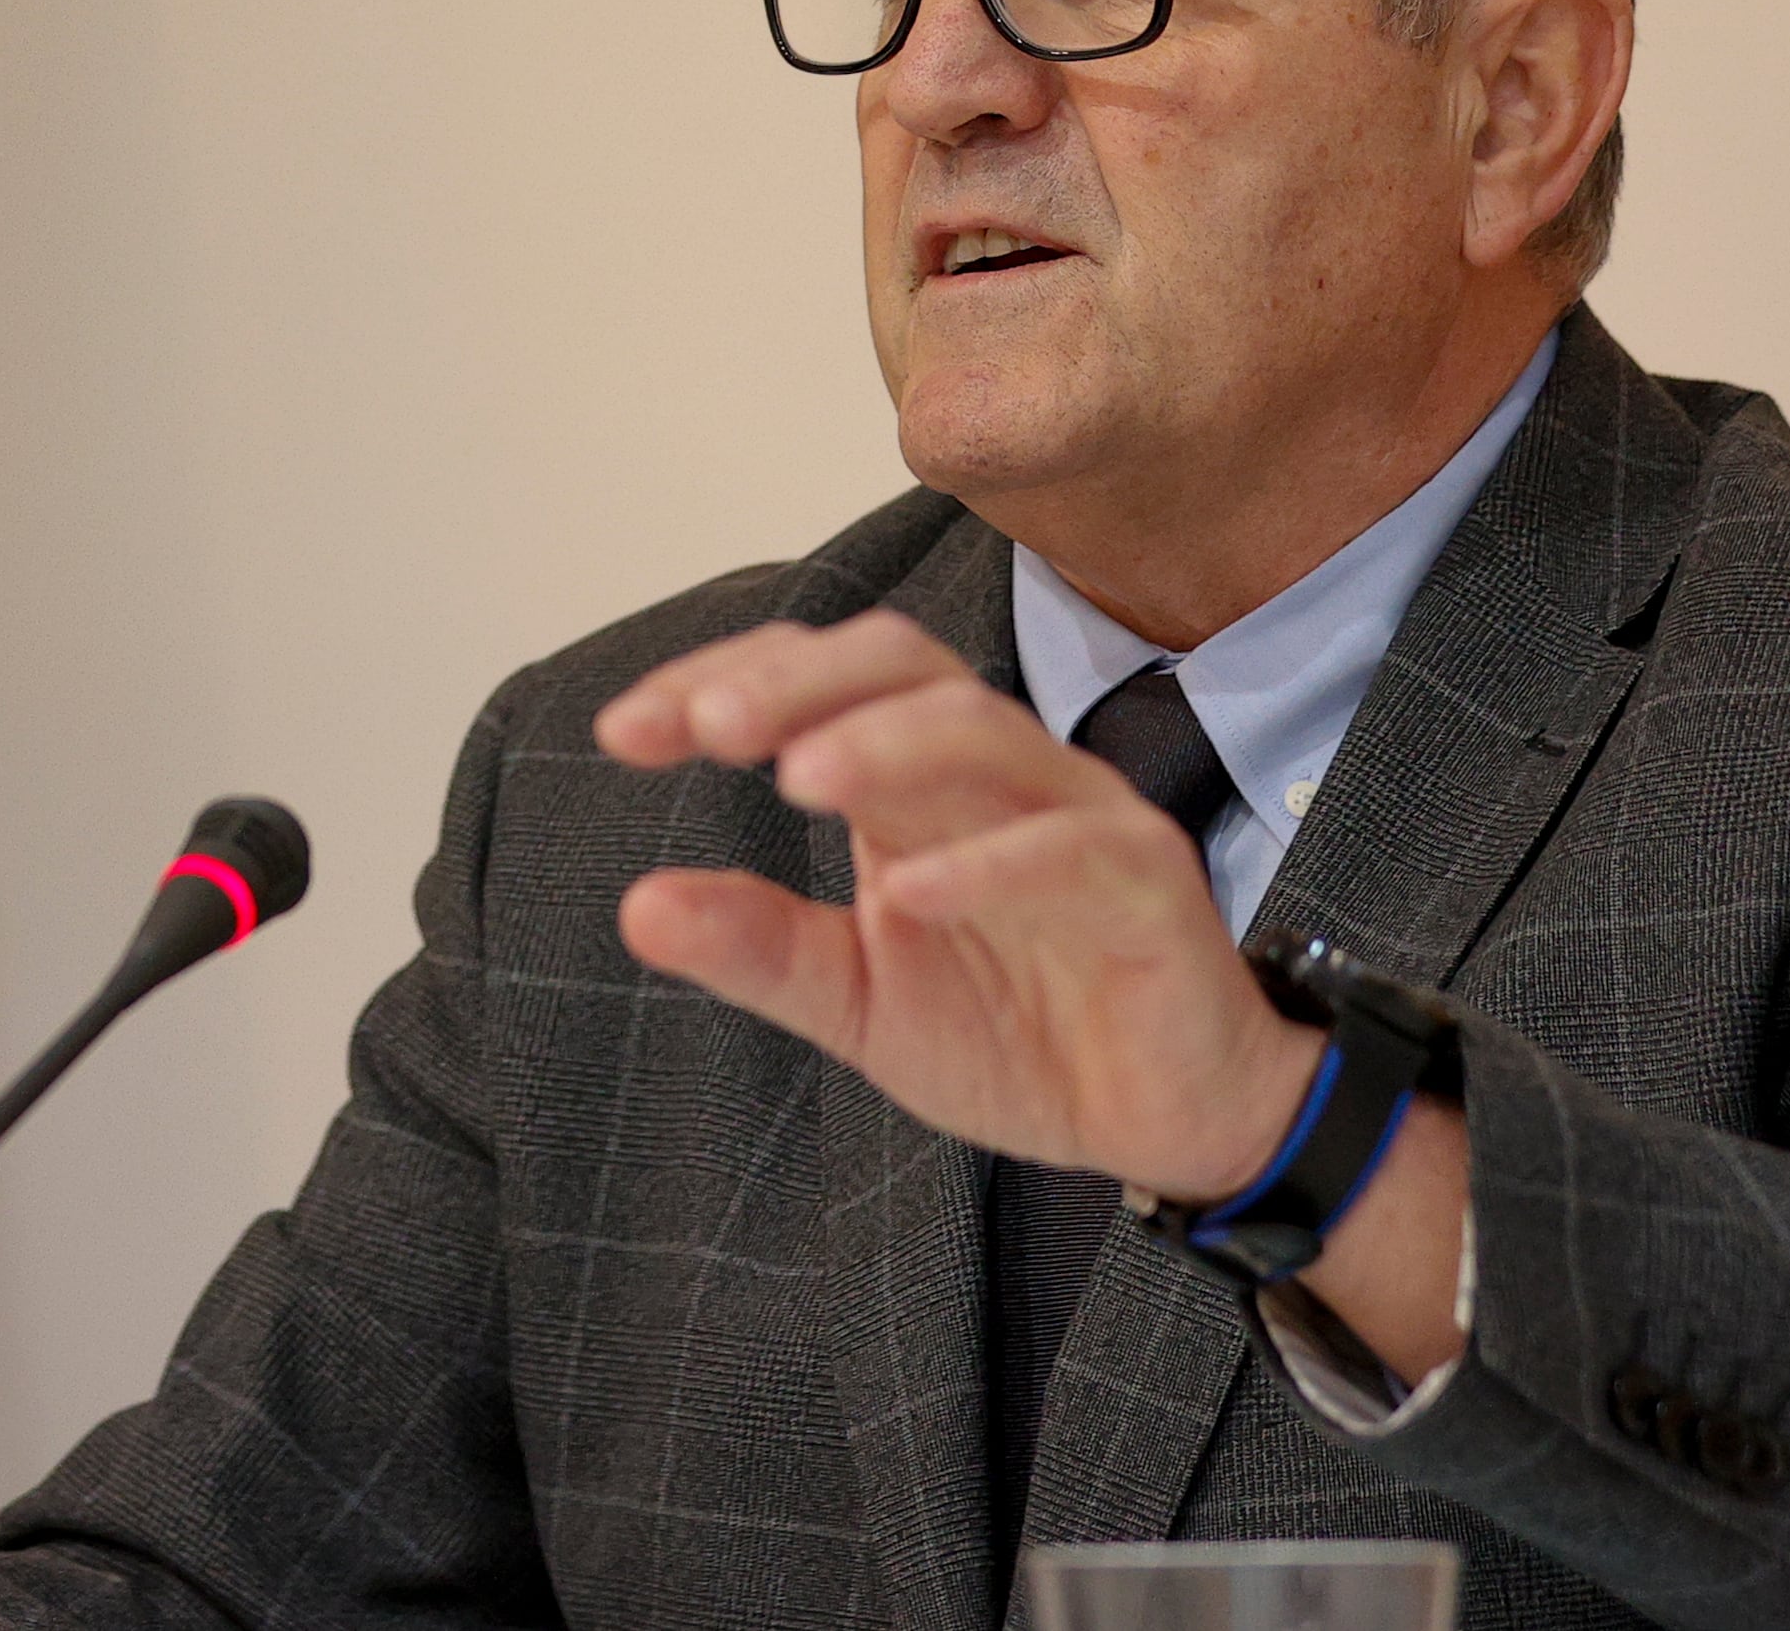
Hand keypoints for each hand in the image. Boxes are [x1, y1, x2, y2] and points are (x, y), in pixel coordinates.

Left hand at [596, 610, 1315, 1200]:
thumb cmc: (1022, 1036)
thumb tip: (634, 906)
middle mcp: (997, 775)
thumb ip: (760, 948)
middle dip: (796, 682)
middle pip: (902, 665)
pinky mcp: (1151, 886)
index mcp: (916, 784)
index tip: (622, 732)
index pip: (816, 681)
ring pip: (986, 730)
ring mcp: (1080, 818)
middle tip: (703, 723)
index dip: (721, 683)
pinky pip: (1071, 849)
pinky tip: (908, 891)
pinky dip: (987, 862)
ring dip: (884, 743)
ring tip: (795, 779)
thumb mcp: (862, 1002)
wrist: (1167, 1123)